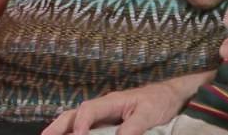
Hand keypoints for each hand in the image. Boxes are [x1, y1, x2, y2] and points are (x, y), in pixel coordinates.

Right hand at [41, 83, 181, 134]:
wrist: (170, 95)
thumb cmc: (159, 101)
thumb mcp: (148, 114)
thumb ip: (133, 127)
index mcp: (111, 101)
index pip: (88, 110)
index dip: (79, 124)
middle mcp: (103, 107)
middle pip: (74, 114)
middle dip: (57, 127)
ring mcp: (103, 115)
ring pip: (76, 120)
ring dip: (62, 130)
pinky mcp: (107, 123)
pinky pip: (87, 128)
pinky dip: (74, 132)